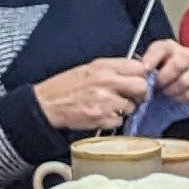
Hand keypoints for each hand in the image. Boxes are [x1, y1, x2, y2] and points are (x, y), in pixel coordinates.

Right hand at [33, 56, 153, 134]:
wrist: (47, 104)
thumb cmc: (65, 87)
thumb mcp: (89, 68)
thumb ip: (113, 69)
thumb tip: (134, 73)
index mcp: (104, 67)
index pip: (138, 67)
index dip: (141, 76)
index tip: (137, 81)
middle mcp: (107, 82)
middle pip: (141, 87)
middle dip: (139, 94)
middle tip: (131, 97)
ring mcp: (105, 101)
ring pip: (131, 107)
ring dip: (124, 109)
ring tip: (109, 106)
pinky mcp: (102, 118)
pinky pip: (119, 122)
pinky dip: (113, 121)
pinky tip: (102, 115)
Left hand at [136, 39, 188, 105]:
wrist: (177, 77)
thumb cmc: (159, 71)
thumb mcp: (150, 64)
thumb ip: (145, 66)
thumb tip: (141, 75)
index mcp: (169, 47)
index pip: (160, 49)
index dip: (152, 59)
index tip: (145, 70)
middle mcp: (186, 54)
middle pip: (178, 64)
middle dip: (164, 78)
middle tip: (157, 86)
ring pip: (186, 80)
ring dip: (173, 90)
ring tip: (165, 93)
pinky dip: (183, 97)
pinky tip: (176, 97)